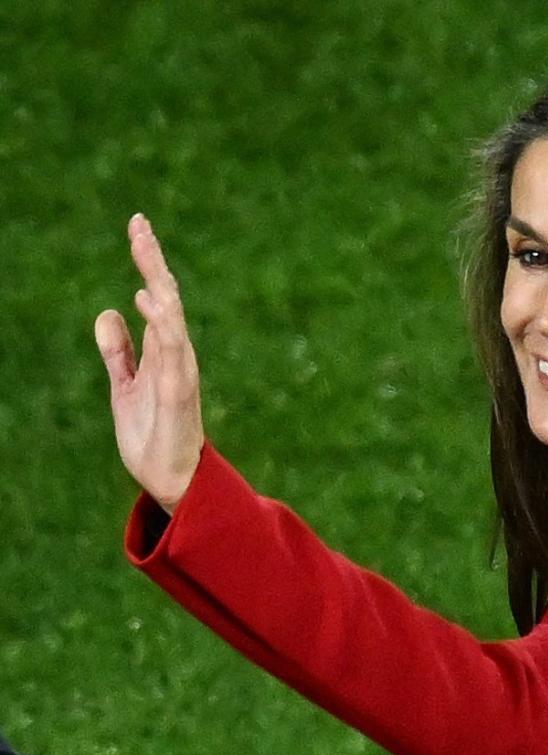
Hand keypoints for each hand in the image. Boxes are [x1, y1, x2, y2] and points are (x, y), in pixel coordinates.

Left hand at [95, 214, 204, 514]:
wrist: (169, 478)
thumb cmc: (152, 434)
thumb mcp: (125, 386)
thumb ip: (119, 351)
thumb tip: (108, 311)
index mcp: (164, 349)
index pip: (156, 295)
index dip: (147, 261)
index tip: (136, 226)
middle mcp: (176, 353)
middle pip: (166, 297)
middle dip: (152, 261)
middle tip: (138, 224)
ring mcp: (180, 370)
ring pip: (172, 317)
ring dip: (159, 284)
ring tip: (144, 252)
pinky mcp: (178, 392)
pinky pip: (175, 351)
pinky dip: (165, 325)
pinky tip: (151, 301)